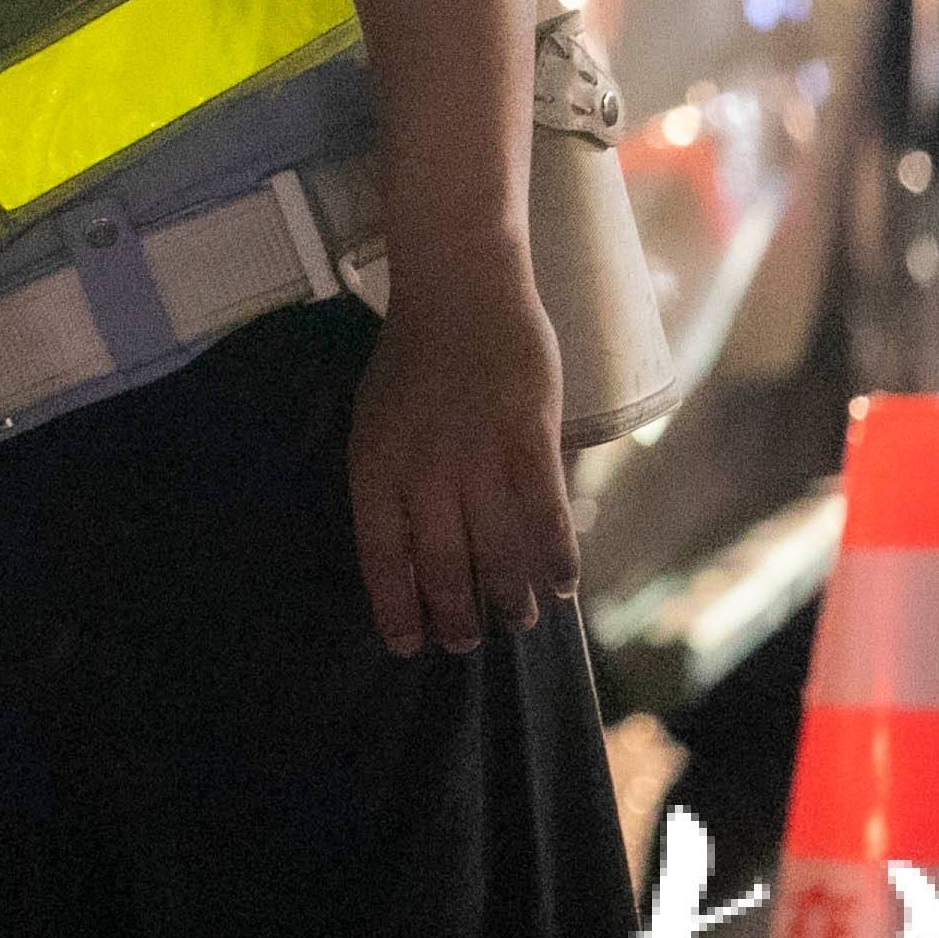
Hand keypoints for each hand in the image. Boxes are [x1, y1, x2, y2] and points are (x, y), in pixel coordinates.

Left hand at [343, 273, 576, 652]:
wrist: (459, 291)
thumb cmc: (413, 360)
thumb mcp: (378, 423)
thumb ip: (394, 482)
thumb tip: (410, 548)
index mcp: (376, 468)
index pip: (383, 560)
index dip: (398, 610)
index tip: (411, 646)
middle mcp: (423, 474)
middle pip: (443, 569)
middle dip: (458, 617)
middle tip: (470, 640)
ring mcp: (477, 459)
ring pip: (497, 553)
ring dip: (511, 597)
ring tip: (520, 618)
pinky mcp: (528, 441)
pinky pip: (545, 517)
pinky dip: (556, 558)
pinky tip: (563, 584)